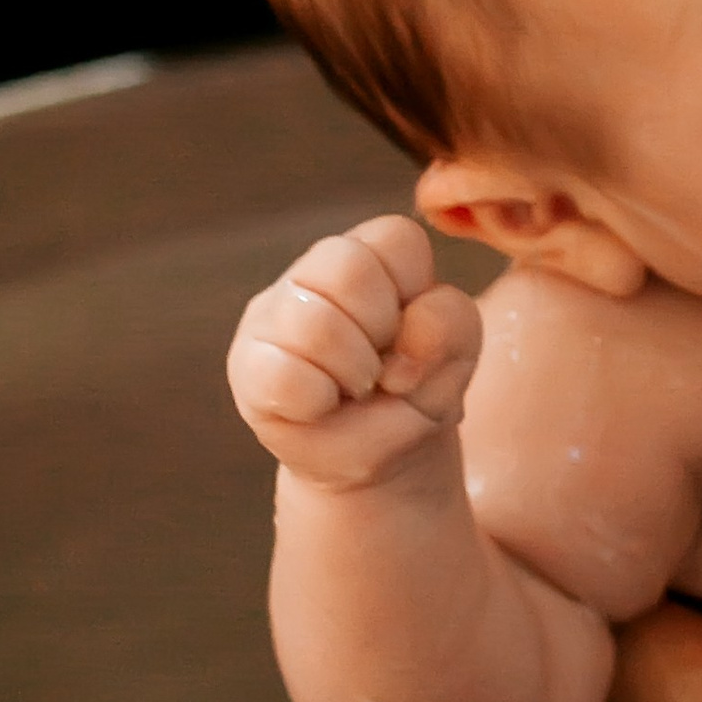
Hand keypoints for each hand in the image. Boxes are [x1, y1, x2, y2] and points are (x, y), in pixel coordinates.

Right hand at [227, 213, 480, 492]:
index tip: (412, 334)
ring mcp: (272, 315)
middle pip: (347, 266)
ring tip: (356, 389)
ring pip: (312, 321)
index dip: (419, 295)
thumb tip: (407, 334)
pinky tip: (322, 408)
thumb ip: (451, 326)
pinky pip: (283, 374)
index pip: (396, 239)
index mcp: (369, 255)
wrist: (381, 462)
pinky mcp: (246, 365)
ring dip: (353, 370)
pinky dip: (317, 402)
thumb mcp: (455, 357)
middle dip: (380, 329)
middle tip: (381, 365)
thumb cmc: (415, 393)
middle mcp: (313, 273)